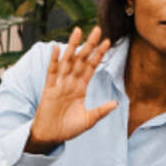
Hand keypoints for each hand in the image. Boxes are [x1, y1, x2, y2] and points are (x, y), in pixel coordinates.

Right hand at [24, 28, 116, 152]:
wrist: (51, 136)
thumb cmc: (68, 128)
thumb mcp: (89, 120)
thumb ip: (101, 110)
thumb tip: (116, 103)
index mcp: (81, 88)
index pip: (91, 67)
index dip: (99, 54)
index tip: (107, 42)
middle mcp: (71, 82)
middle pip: (81, 59)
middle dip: (89, 45)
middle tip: (96, 29)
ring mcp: (59, 84)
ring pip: (67, 61)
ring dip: (72, 46)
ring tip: (78, 31)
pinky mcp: (49, 89)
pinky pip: (52, 73)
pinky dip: (54, 60)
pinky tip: (57, 48)